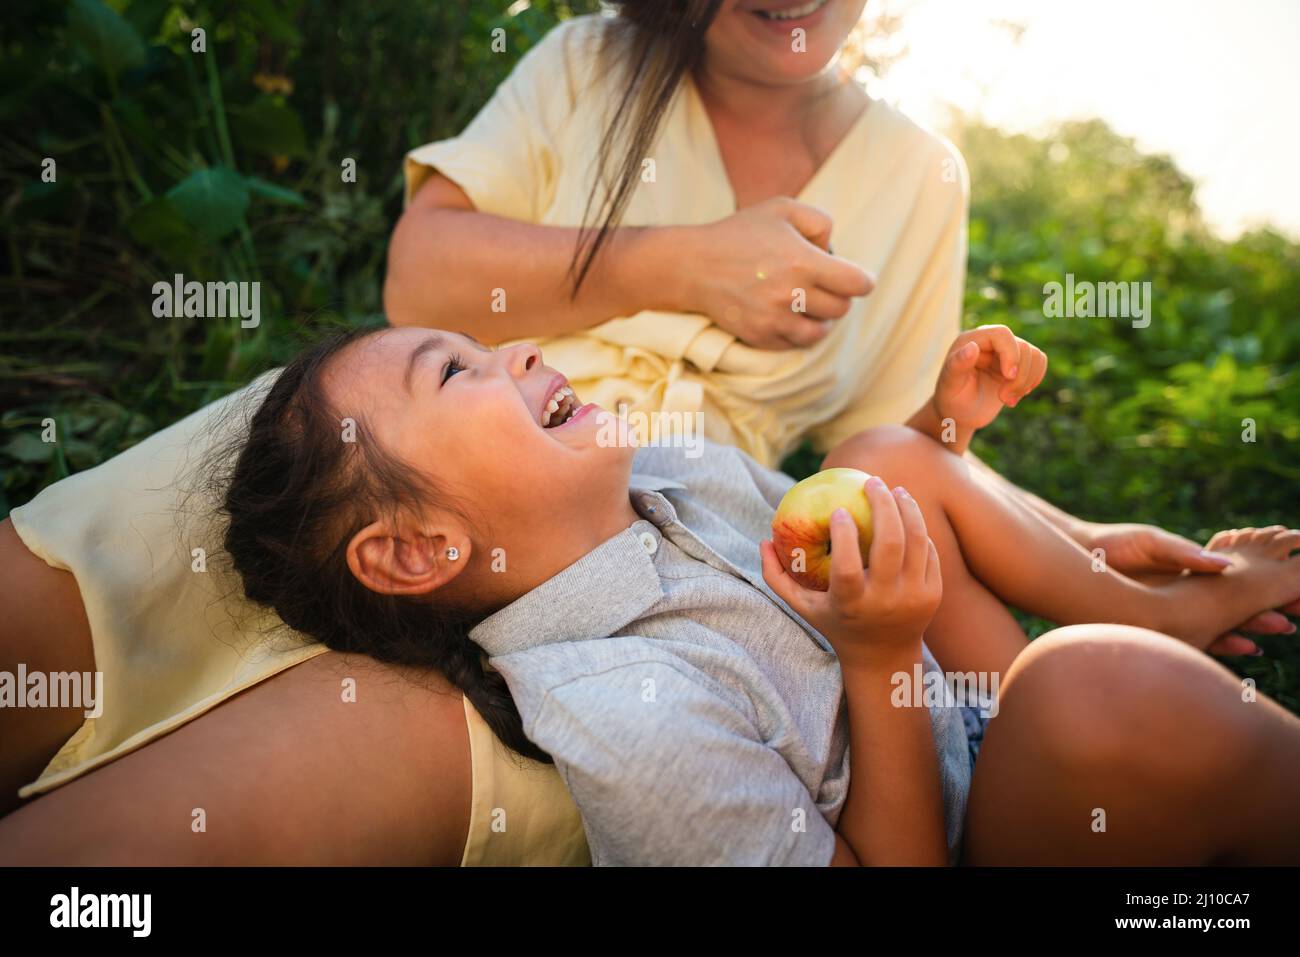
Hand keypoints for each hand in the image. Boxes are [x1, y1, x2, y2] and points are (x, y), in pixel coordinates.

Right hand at [690, 197, 874, 350]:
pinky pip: (795, 344)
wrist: (694, 266)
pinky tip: (790, 316)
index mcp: (803, 262)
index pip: (856, 284)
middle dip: (839, 296)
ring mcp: (775, 320)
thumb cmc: (740, 233)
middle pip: (841, 309)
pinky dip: (798, 332)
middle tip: (825, 286)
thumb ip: (820, 222)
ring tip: (810, 305)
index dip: (863, 281)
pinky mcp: (761, 337)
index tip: (859, 279)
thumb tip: (834, 251)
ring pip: (820, 332)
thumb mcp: (782, 209)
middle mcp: (791, 294)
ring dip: (821, 319)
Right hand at [760, 476, 941, 663]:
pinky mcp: (933, 594)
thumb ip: (778, 577)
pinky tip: (906, 515)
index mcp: (851, 604)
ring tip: (895, 490)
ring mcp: (914, 597)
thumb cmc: (836, 623)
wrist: (885, 657)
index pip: (847, 566)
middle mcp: (885, 601)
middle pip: (890, 543)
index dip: (843, 534)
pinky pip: (928, 552)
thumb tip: (763, 541)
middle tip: (873, 482)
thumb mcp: (803, 607)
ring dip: (907, 508)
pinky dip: (917, 530)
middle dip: (883, 504)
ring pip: (916, 541)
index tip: (838, 510)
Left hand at [932, 325, 1047, 430]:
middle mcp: (990, 342)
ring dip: (1026, 381)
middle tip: (1004, 399)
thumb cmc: (951, 399)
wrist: (960, 413)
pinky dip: (1033, 380)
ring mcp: (1005, 352)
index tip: (1008, 377)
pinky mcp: (1017, 363)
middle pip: (1021, 347)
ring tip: (1008, 400)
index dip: (1011, 354)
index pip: (1002, 334)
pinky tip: (1017, 395)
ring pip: (1034, 355)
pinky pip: (1039, 361)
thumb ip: (957, 365)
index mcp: (971, 340)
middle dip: (1019, 376)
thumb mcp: (949, 385)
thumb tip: (972, 346)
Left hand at [1086, 522, 1299, 655]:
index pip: (1234, 581)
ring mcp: (1173, 610)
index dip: (1261, 586)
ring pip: (1219, 624)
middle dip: (1263, 612)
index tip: (1287, 592)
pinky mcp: (1156, 624)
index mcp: (1189, 569)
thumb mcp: (1151, 543)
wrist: (1077, 559)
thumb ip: (1184, 553)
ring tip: (1272, 634)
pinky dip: (1217, 642)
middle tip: (1291, 619)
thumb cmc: (1113, 544)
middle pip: (1234, 605)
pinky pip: (1193, 638)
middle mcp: (1185, 591)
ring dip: (1245, 630)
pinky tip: (1239, 647)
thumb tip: (1222, 564)